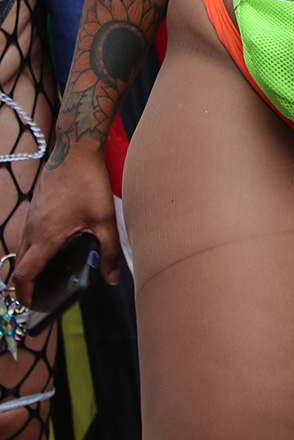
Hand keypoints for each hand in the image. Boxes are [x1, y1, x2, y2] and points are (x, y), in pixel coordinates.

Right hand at [12, 145, 120, 305]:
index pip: (24, 275)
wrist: (75, 147)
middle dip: (28, 283)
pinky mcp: (35, 206)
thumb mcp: (104, 219)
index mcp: (46, 236)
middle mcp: (33, 228)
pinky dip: (36, 246)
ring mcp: (31, 216)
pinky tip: (56, 244)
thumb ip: (109, 251)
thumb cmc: (89, 181)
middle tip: (43, 295)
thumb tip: (112, 279)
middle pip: (21, 265)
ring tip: (51, 273)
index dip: (25, 295)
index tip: (32, 306)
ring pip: (24, 248)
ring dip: (32, 263)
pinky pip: (29, 233)